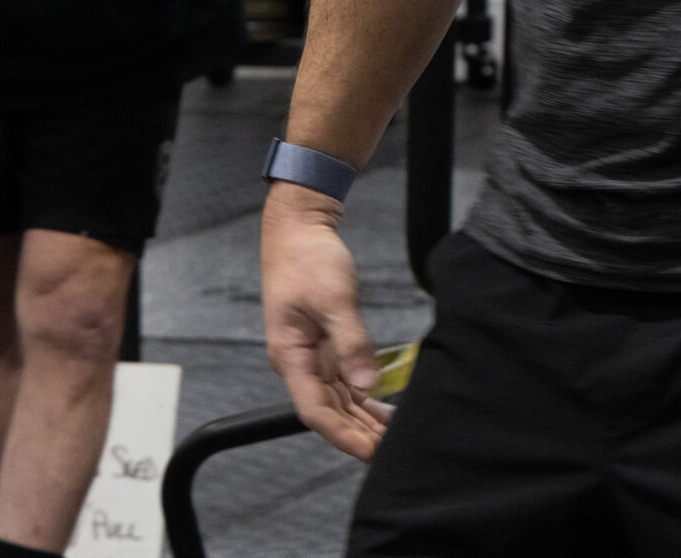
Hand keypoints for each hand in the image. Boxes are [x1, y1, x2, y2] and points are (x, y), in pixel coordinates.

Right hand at [261, 181, 392, 459]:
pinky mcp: (324, 343)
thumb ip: (352, 343)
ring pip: (337, 398)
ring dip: (362, 418)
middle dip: (357, 433)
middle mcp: (298, 362)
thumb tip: (367, 383)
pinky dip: (363, 396)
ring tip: (390, 436)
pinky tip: (382, 408)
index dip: (343, 435)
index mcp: (290, 356)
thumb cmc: (308, 259)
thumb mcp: (334, 299)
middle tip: (390, 450)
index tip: (369, 451)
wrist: (299, 230)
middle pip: (328, 410)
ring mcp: (311, 354)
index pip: (316, 411)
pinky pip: (343, 380)